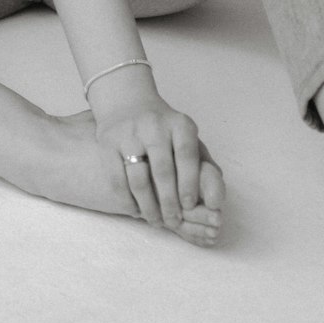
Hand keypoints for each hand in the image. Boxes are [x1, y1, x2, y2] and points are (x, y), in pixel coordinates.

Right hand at [93, 94, 208, 227]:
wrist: (126, 101)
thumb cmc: (164, 128)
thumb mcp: (186, 136)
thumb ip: (203, 164)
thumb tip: (215, 201)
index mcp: (179, 124)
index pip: (187, 156)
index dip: (189, 184)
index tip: (189, 205)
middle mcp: (154, 126)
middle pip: (163, 172)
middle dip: (169, 202)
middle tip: (173, 221)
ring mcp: (129, 134)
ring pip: (138, 180)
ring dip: (148, 206)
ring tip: (155, 220)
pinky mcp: (108, 143)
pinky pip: (118, 180)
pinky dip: (127, 200)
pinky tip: (135, 209)